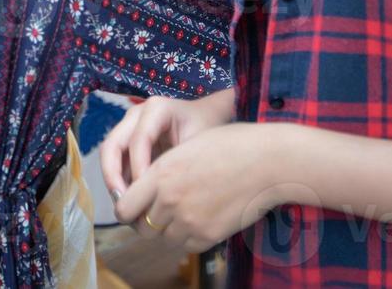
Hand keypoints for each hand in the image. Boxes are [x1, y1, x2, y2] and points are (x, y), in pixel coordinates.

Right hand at [99, 92, 233, 199]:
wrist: (208, 118)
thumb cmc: (206, 128)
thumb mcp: (199, 143)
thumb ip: (179, 164)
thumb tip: (159, 196)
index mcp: (156, 109)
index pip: (138, 140)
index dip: (139, 168)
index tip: (149, 194)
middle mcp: (136, 115)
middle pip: (112, 145)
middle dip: (114, 177)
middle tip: (124, 205)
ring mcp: (128, 127)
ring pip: (109, 155)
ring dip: (114, 182)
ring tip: (127, 208)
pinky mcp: (127, 141)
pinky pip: (117, 163)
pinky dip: (120, 182)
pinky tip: (132, 203)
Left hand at [113, 122, 286, 252]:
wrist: (268, 162)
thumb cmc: (230, 145)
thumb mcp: (186, 148)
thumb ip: (160, 171)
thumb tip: (141, 190)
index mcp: (161, 174)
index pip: (124, 208)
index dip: (126, 209)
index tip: (133, 205)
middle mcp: (170, 200)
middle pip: (142, 227)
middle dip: (145, 221)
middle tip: (156, 211)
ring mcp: (189, 221)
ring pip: (163, 239)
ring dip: (167, 230)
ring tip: (183, 212)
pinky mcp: (208, 236)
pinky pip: (185, 246)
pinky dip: (187, 237)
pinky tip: (199, 218)